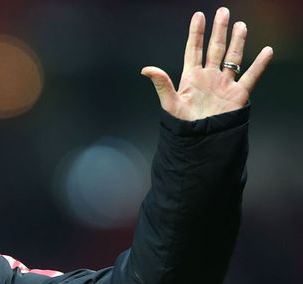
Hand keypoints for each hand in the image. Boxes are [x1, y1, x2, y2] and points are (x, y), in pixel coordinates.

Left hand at [141, 7, 273, 120]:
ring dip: (237, 42)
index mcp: (191, 77)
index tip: (199, 16)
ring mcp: (224, 84)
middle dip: (219, 30)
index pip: (194, 50)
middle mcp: (209, 77)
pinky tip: (266, 51)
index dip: (196, 33)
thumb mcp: (170, 103)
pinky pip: (251, 76)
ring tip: (240, 25)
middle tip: (223, 12)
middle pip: (215, 49)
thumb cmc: (182, 125)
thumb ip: (162, 84)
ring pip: (233, 58)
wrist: (199, 142)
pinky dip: (259, 64)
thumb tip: (146, 69)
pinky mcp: (237, 95)